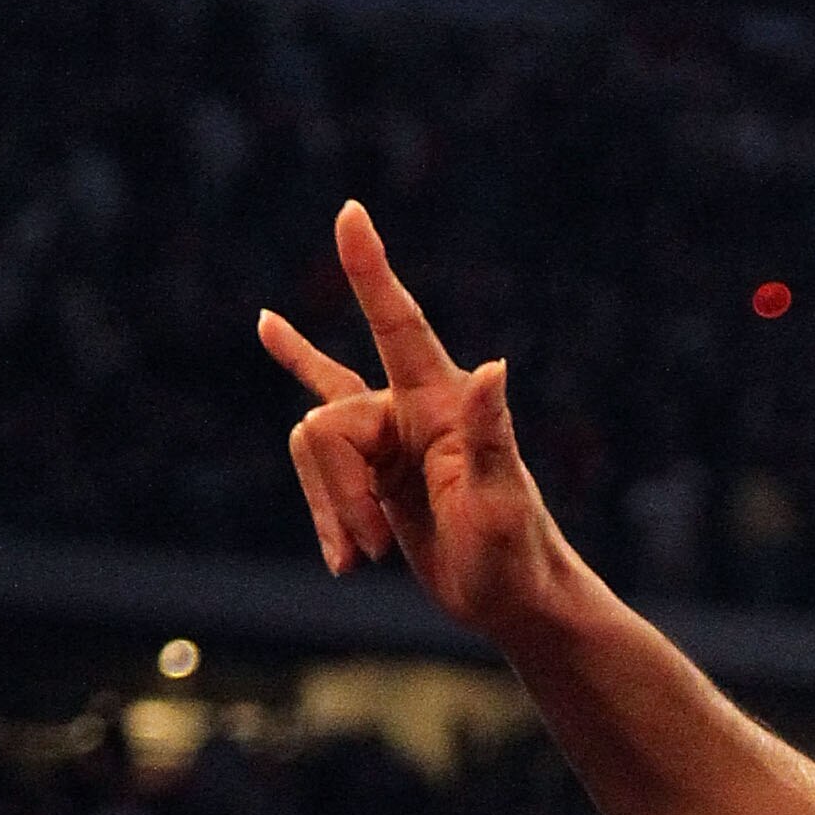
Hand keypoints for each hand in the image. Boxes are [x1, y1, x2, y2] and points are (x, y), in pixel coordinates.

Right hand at [259, 203, 567, 631]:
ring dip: (329, 509)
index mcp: (442, 408)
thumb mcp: (502, 503)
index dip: (372, 269)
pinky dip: (317, 499)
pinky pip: (315, 443)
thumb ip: (491, 436)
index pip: (398, 325)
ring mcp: (390, 441)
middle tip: (373, 552)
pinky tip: (295, 416)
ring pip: (312, 446)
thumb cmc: (518, 558)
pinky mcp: (374, 471)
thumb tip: (492, 366)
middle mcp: (412, 412)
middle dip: (335, 492)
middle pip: (327, 422)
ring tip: (360, 560)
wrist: (516, 604)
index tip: (350, 211)